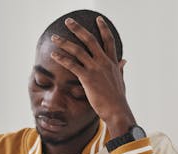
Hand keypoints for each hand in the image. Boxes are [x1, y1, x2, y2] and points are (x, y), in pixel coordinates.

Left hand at [50, 16, 135, 136]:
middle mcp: (104, 62)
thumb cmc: (118, 99)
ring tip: (54, 37)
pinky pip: (72, 65)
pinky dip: (62, 58)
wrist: (117, 110)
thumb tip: (124, 60)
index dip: (104, 28)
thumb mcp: (121, 80)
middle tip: (69, 21)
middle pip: (90, 40)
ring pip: (78, 50)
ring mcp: (95, 69)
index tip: (98, 19)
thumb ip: (120, 69)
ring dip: (64, 42)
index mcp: (112, 62)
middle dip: (78, 29)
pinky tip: (54, 54)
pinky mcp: (87, 78)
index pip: (108, 40)